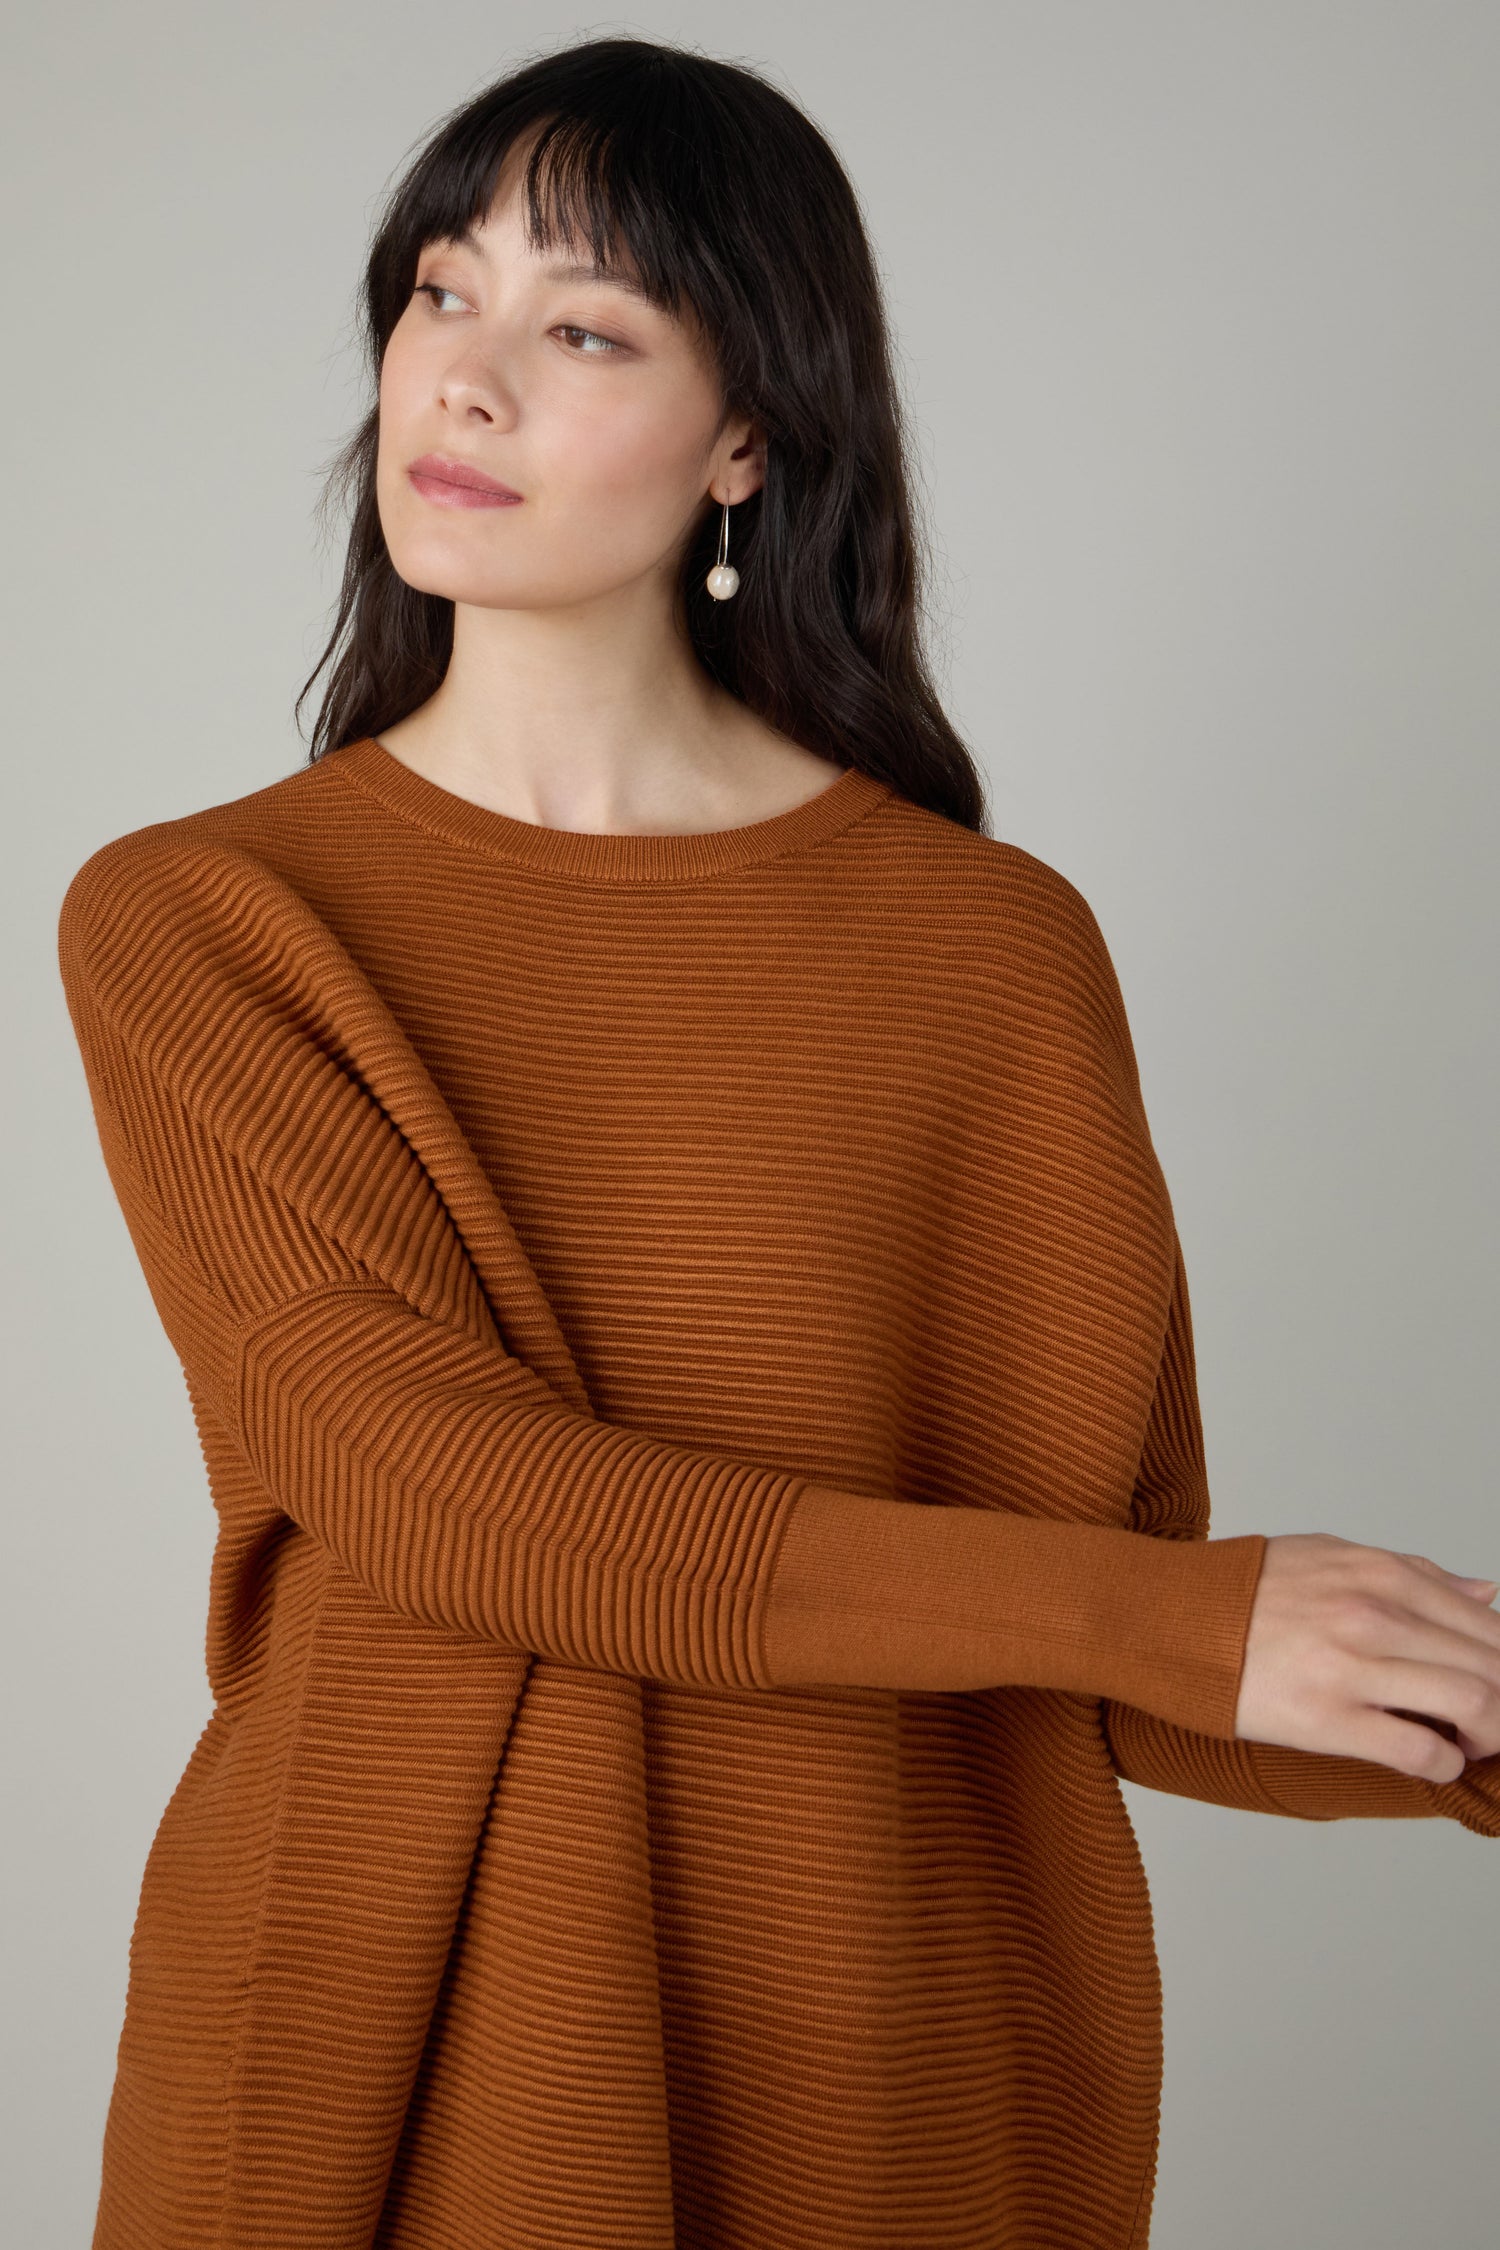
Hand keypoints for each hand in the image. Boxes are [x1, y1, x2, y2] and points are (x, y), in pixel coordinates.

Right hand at [1234, 1533, 1499, 1783]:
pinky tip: (1435, 1760)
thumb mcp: (1333, 1556)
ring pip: (1473, 1705)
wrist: (1172, 1619)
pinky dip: (1444, 1764)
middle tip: (1494, 1723)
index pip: (1486, 1624)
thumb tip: (1486, 1594)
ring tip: (1473, 1743)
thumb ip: (1414, 1573)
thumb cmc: (1247, 1590)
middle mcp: (1375, 1614)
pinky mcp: (1327, 1719)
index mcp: (1381, 1573)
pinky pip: (1419, 1752)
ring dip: (1491, 1734)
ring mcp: (1353, 1667)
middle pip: (1492, 1666)